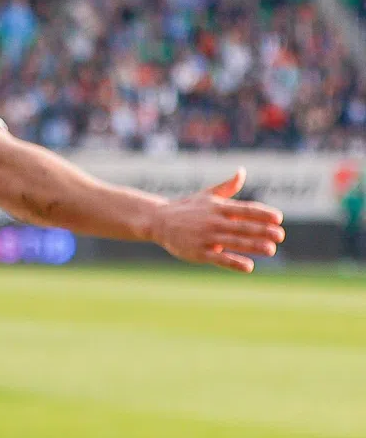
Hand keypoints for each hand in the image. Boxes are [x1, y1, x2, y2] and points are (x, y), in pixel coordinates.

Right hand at [145, 169, 284, 272]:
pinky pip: (220, 258)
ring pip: (234, 242)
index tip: (278, 218)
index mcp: (217, 207)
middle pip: (242, 226)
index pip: (244, 209)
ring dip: (254, 246)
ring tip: (271, 250)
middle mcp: (213, 221)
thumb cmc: (186, 208)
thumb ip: (227, 187)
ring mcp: (206, 237)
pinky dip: (234, 262)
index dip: (262, 213)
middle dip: (263, 230)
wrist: (158, 221)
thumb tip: (242, 171)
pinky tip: (249, 266)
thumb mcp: (206, 195)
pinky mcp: (199, 252)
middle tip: (280, 235)